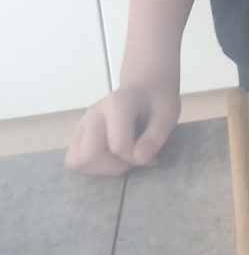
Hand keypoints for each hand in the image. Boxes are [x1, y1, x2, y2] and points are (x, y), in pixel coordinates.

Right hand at [65, 80, 180, 174]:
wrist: (145, 86)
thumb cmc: (158, 99)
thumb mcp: (168, 114)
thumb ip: (155, 137)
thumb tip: (140, 159)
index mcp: (117, 104)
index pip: (118, 146)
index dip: (135, 157)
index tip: (150, 154)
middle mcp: (94, 113)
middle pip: (88, 156)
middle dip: (113, 166)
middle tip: (133, 158)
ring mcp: (82, 123)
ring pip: (76, 160)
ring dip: (100, 169)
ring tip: (121, 159)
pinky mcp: (78, 133)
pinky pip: (74, 159)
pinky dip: (91, 166)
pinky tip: (111, 158)